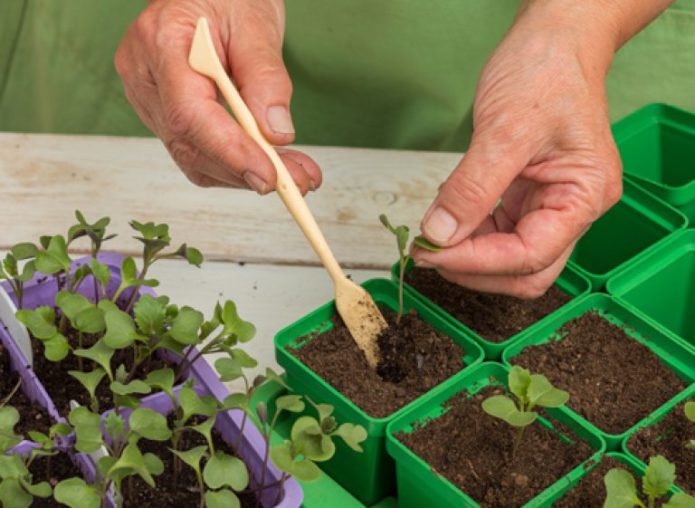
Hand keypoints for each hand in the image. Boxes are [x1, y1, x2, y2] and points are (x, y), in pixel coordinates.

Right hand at [115, 0, 320, 193]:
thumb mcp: (255, 23)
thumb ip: (266, 78)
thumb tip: (276, 134)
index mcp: (160, 42)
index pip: (190, 114)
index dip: (230, 152)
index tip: (268, 176)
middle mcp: (145, 76)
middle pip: (191, 144)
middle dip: (248, 170)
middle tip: (299, 182)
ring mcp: (149, 99)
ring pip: (194, 157)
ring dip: (247, 174)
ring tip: (296, 175)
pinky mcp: (164, 114)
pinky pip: (197, 152)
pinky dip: (236, 165)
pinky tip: (270, 164)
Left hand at [413, 3, 623, 297]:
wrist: (553, 41)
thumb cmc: (546, 71)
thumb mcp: (505, 129)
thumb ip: (472, 188)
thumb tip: (440, 234)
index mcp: (584, 196)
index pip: (529, 255)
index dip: (477, 262)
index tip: (431, 253)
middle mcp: (573, 208)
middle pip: (526, 270)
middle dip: (475, 269)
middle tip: (428, 255)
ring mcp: (551, 204)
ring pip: (509, 257)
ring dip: (469, 255)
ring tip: (431, 238)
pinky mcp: (528, 197)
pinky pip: (499, 232)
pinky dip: (470, 235)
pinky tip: (447, 221)